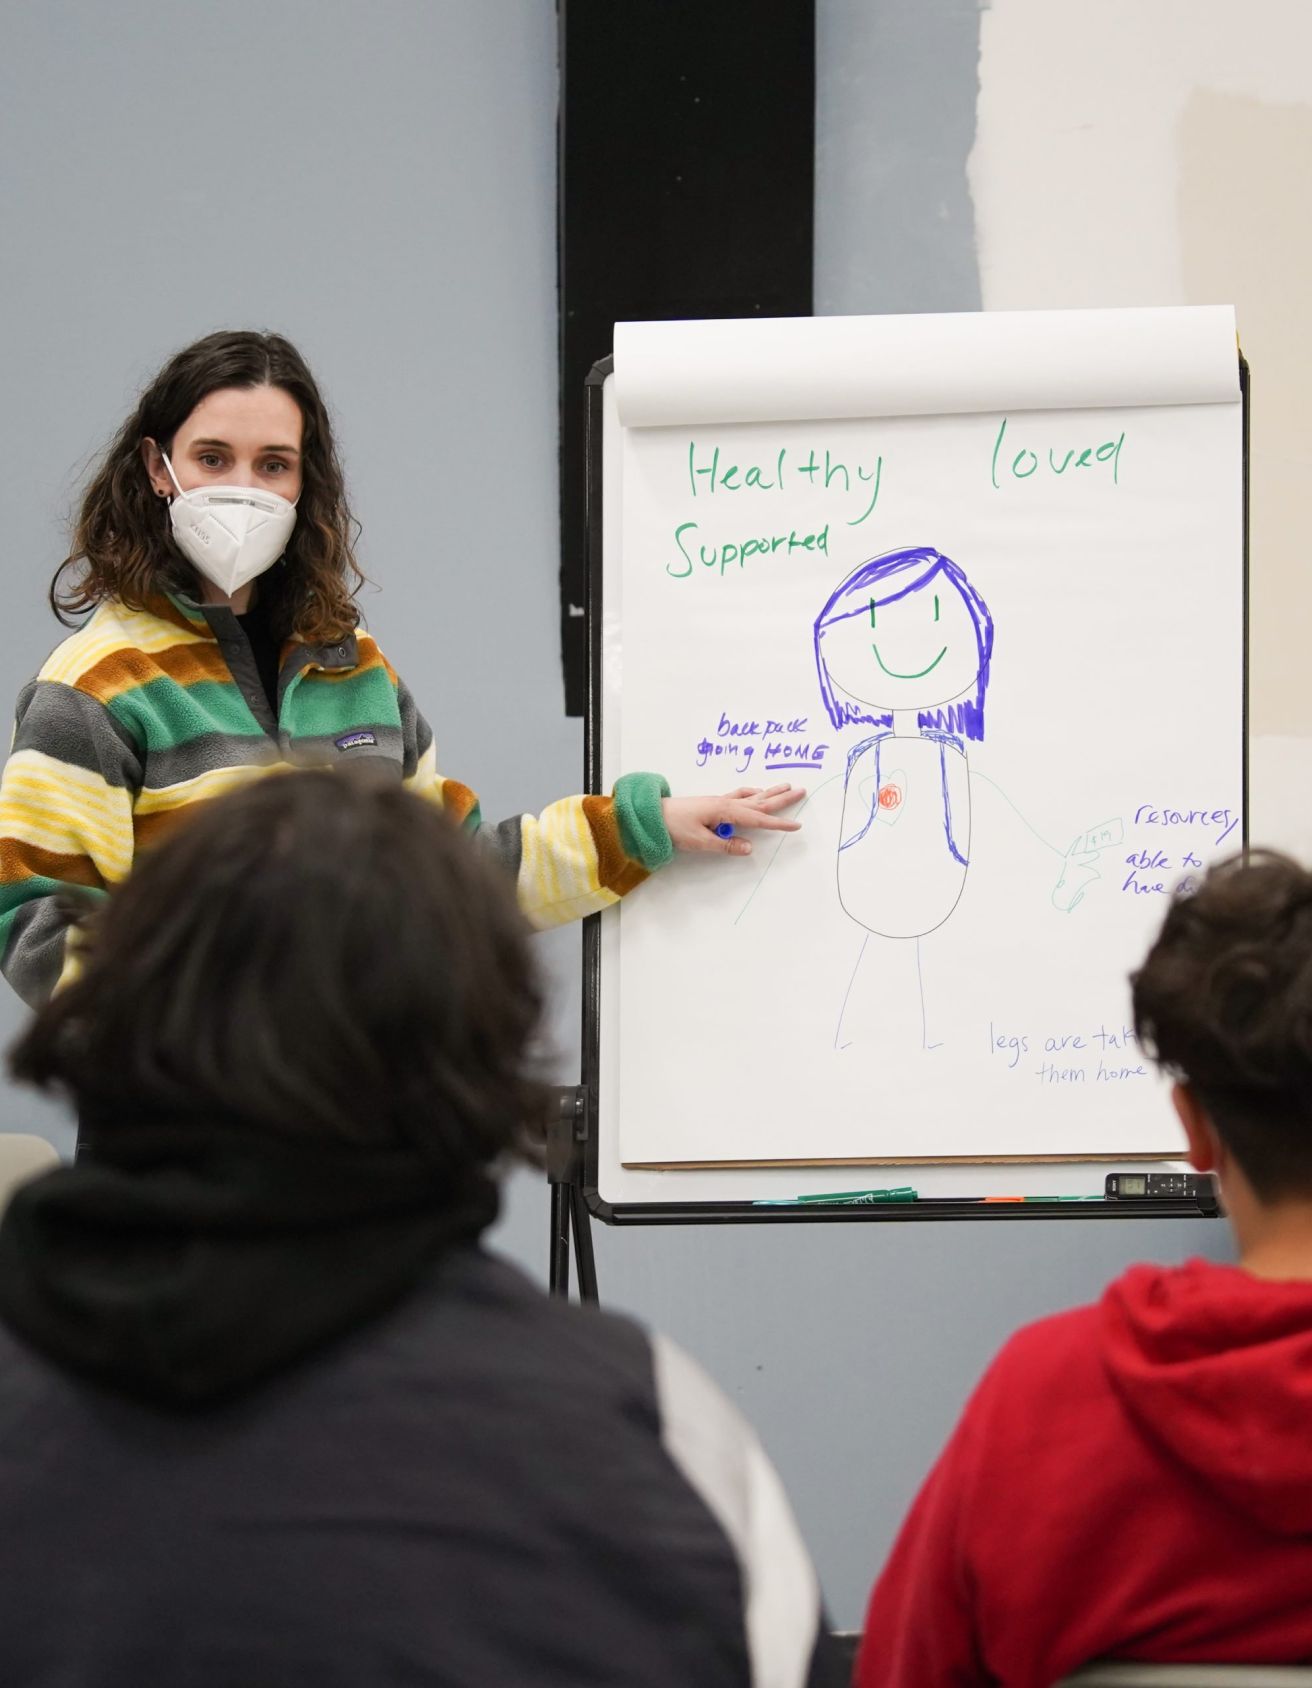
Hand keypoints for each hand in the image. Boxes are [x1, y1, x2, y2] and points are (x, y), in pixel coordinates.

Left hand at [662, 784, 804, 856]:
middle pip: (760, 801)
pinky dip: (752, 793)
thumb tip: (749, 848)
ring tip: (786, 786)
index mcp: (725, 811)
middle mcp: (726, 803)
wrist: (653, 815)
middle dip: (782, 798)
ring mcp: (720, 801)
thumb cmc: (674, 828)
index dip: (778, 824)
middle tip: (802, 790)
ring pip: (752, 796)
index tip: (797, 826)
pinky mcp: (714, 803)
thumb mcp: (700, 841)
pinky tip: (756, 791)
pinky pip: (739, 796)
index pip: (758, 820)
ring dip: (770, 792)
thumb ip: (726, 845)